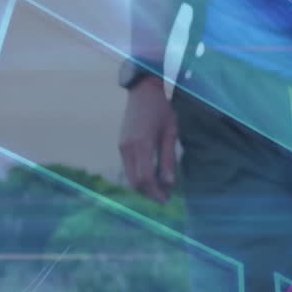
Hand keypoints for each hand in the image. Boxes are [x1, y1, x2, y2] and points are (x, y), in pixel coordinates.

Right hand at [119, 78, 177, 203]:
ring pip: (130, 177)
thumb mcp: (171, 132)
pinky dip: (138, 176)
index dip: (156, 192)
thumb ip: (169, 158)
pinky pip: (128, 168)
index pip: (145, 178)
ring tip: (159, 189)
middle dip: (149, 193)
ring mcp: (122, 146)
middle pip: (135, 182)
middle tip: (164, 198)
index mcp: (142, 143)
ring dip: (144, 187)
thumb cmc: (161, 109)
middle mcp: (128, 147)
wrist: (142, 91)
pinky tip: (151, 177)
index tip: (166, 200)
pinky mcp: (121, 145)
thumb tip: (169, 183)